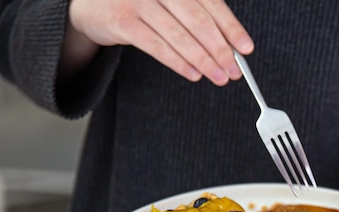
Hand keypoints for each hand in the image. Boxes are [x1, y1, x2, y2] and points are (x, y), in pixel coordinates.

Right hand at [66, 0, 253, 84]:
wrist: (92, 4)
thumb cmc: (140, 4)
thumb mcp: (169, 2)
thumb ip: (196, 16)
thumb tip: (229, 46)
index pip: (211, 4)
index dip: (231, 28)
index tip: (246, 49)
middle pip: (198, 20)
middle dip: (220, 49)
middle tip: (234, 71)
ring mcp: (139, 1)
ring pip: (179, 35)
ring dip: (203, 60)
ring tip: (218, 77)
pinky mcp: (123, 21)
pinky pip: (156, 46)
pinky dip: (178, 62)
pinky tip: (193, 74)